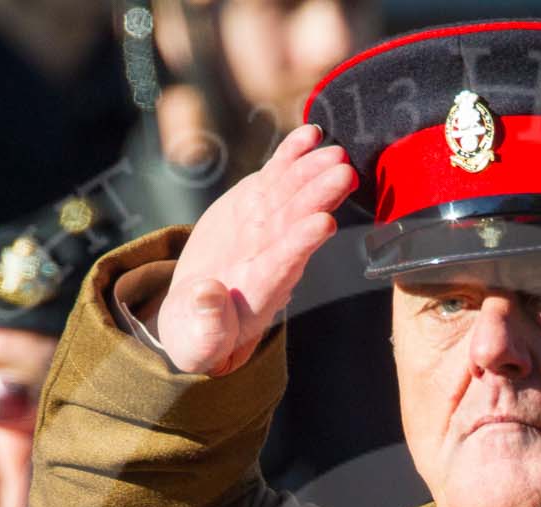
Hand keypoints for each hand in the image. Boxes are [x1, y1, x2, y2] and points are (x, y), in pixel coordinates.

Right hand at [155, 124, 358, 375]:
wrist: (197, 310)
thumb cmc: (199, 330)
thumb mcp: (196, 339)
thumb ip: (204, 324)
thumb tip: (206, 296)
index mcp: (257, 292)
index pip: (283, 265)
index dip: (302, 244)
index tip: (325, 224)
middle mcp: (268, 257)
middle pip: (295, 224)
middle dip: (319, 197)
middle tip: (343, 174)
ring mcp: (265, 230)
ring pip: (290, 196)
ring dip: (313, 172)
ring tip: (334, 152)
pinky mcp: (254, 207)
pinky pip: (275, 179)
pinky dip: (292, 156)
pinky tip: (311, 134)